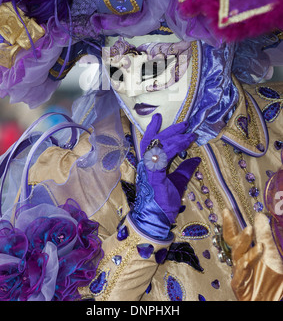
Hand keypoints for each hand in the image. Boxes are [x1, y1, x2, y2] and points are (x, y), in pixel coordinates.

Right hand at [130, 114, 199, 239]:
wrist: (156, 219)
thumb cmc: (163, 203)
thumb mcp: (178, 183)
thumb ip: (184, 170)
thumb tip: (196, 158)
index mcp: (150, 164)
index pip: (152, 142)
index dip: (160, 131)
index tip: (175, 125)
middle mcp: (146, 164)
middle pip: (155, 139)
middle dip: (170, 130)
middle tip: (184, 124)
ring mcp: (148, 168)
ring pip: (159, 144)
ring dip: (174, 136)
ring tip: (187, 131)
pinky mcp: (154, 174)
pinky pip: (163, 155)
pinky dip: (174, 147)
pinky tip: (184, 143)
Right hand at [222, 208, 282, 300]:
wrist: (270, 299)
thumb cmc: (271, 279)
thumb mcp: (271, 253)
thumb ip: (264, 235)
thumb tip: (259, 216)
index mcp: (245, 252)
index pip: (235, 235)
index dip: (230, 223)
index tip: (226, 210)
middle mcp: (240, 260)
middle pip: (232, 242)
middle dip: (230, 228)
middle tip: (228, 214)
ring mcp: (239, 273)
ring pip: (238, 255)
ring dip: (243, 242)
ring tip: (250, 230)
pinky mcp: (239, 285)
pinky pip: (240, 274)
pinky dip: (245, 264)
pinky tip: (250, 258)